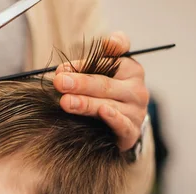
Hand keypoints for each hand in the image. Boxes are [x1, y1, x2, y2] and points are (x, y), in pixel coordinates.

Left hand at [53, 32, 149, 150]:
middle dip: (80, 83)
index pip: (110, 61)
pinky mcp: (133, 131)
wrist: (123, 126)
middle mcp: (136, 89)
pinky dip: (114, 118)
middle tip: (59, 82)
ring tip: (65, 102)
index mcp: (131, 70)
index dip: (86, 63)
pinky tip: (102, 111)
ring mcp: (136, 111)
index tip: (62, 68)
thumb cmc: (107, 95)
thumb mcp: (103, 76)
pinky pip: (124, 124)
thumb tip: (62, 69)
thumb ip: (88, 66)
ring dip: (86, 103)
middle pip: (106, 84)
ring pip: (110, 105)